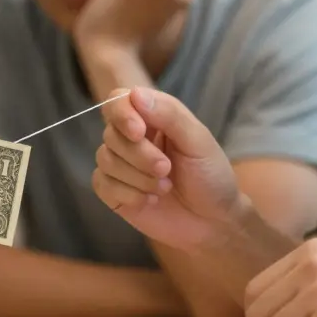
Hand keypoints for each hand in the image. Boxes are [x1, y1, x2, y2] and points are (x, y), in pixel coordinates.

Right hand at [94, 86, 243, 250]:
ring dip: (137, 178)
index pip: (118, 101)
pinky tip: (150, 200)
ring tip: (165, 188)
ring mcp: (120, 164)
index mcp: (151, 117)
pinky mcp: (113, 191)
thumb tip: (135, 94)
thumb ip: (170, 115)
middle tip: (166, 169)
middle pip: (111, 134)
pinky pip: (102, 184)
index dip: (121, 114)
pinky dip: (128, 194)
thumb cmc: (211, 176)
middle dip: (139, 155)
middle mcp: (131, 138)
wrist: (214, 222)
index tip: (139, 133)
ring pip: (105, 159)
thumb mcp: (198, 141)